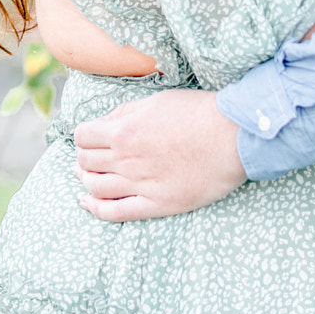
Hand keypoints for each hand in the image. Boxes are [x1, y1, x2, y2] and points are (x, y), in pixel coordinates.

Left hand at [71, 89, 245, 220]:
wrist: (232, 137)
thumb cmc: (197, 113)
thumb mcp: (155, 101)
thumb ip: (125, 112)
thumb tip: (103, 123)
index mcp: (124, 131)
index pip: (82, 136)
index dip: (83, 136)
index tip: (90, 137)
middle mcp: (127, 159)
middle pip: (85, 162)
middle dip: (83, 158)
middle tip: (88, 157)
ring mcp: (141, 184)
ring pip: (95, 187)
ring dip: (85, 181)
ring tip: (86, 177)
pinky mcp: (157, 204)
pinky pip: (116, 212)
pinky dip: (96, 209)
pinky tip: (87, 203)